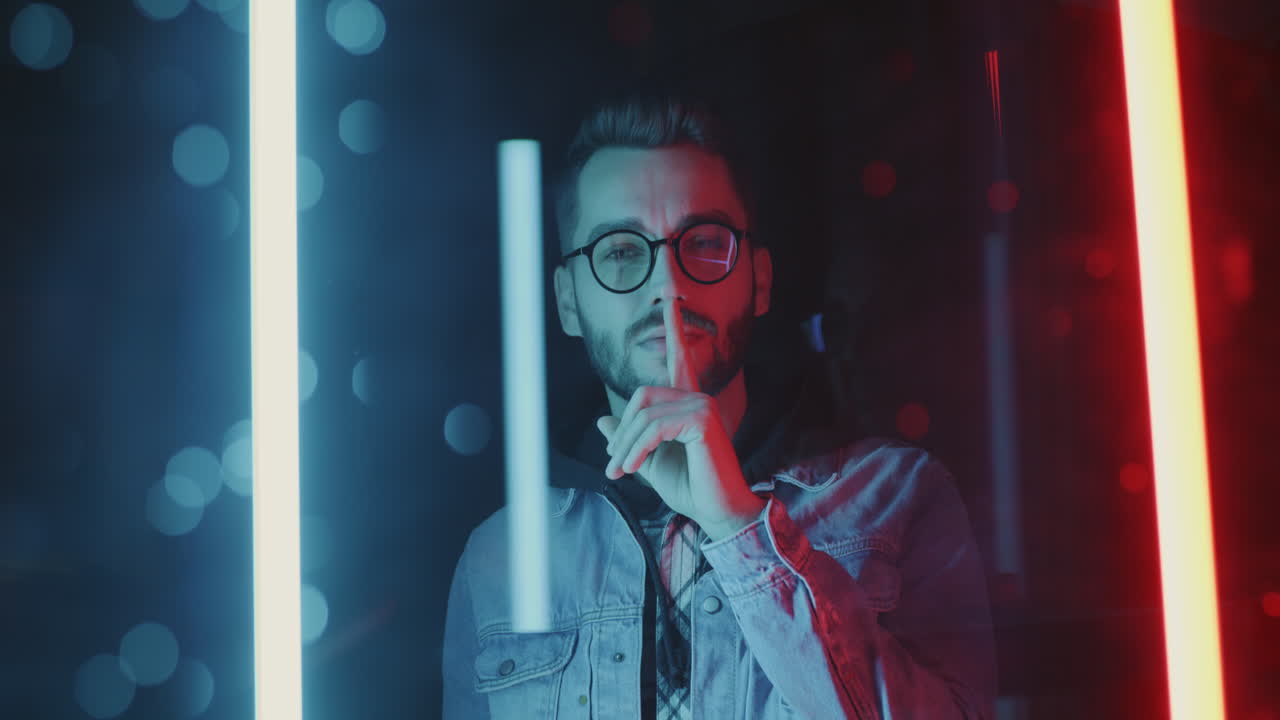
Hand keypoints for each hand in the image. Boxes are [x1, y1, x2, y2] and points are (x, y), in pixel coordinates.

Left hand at [597, 300, 765, 540]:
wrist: (717, 512)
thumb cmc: (691, 488)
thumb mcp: (649, 462)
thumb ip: (629, 440)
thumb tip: (602, 420)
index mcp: (688, 403)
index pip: (680, 358)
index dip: (675, 326)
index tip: (670, 298)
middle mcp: (698, 397)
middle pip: (641, 396)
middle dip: (622, 430)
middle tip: (614, 464)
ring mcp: (703, 404)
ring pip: (645, 415)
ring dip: (626, 447)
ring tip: (621, 472)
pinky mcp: (702, 418)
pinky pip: (654, 427)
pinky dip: (637, 449)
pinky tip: (634, 468)